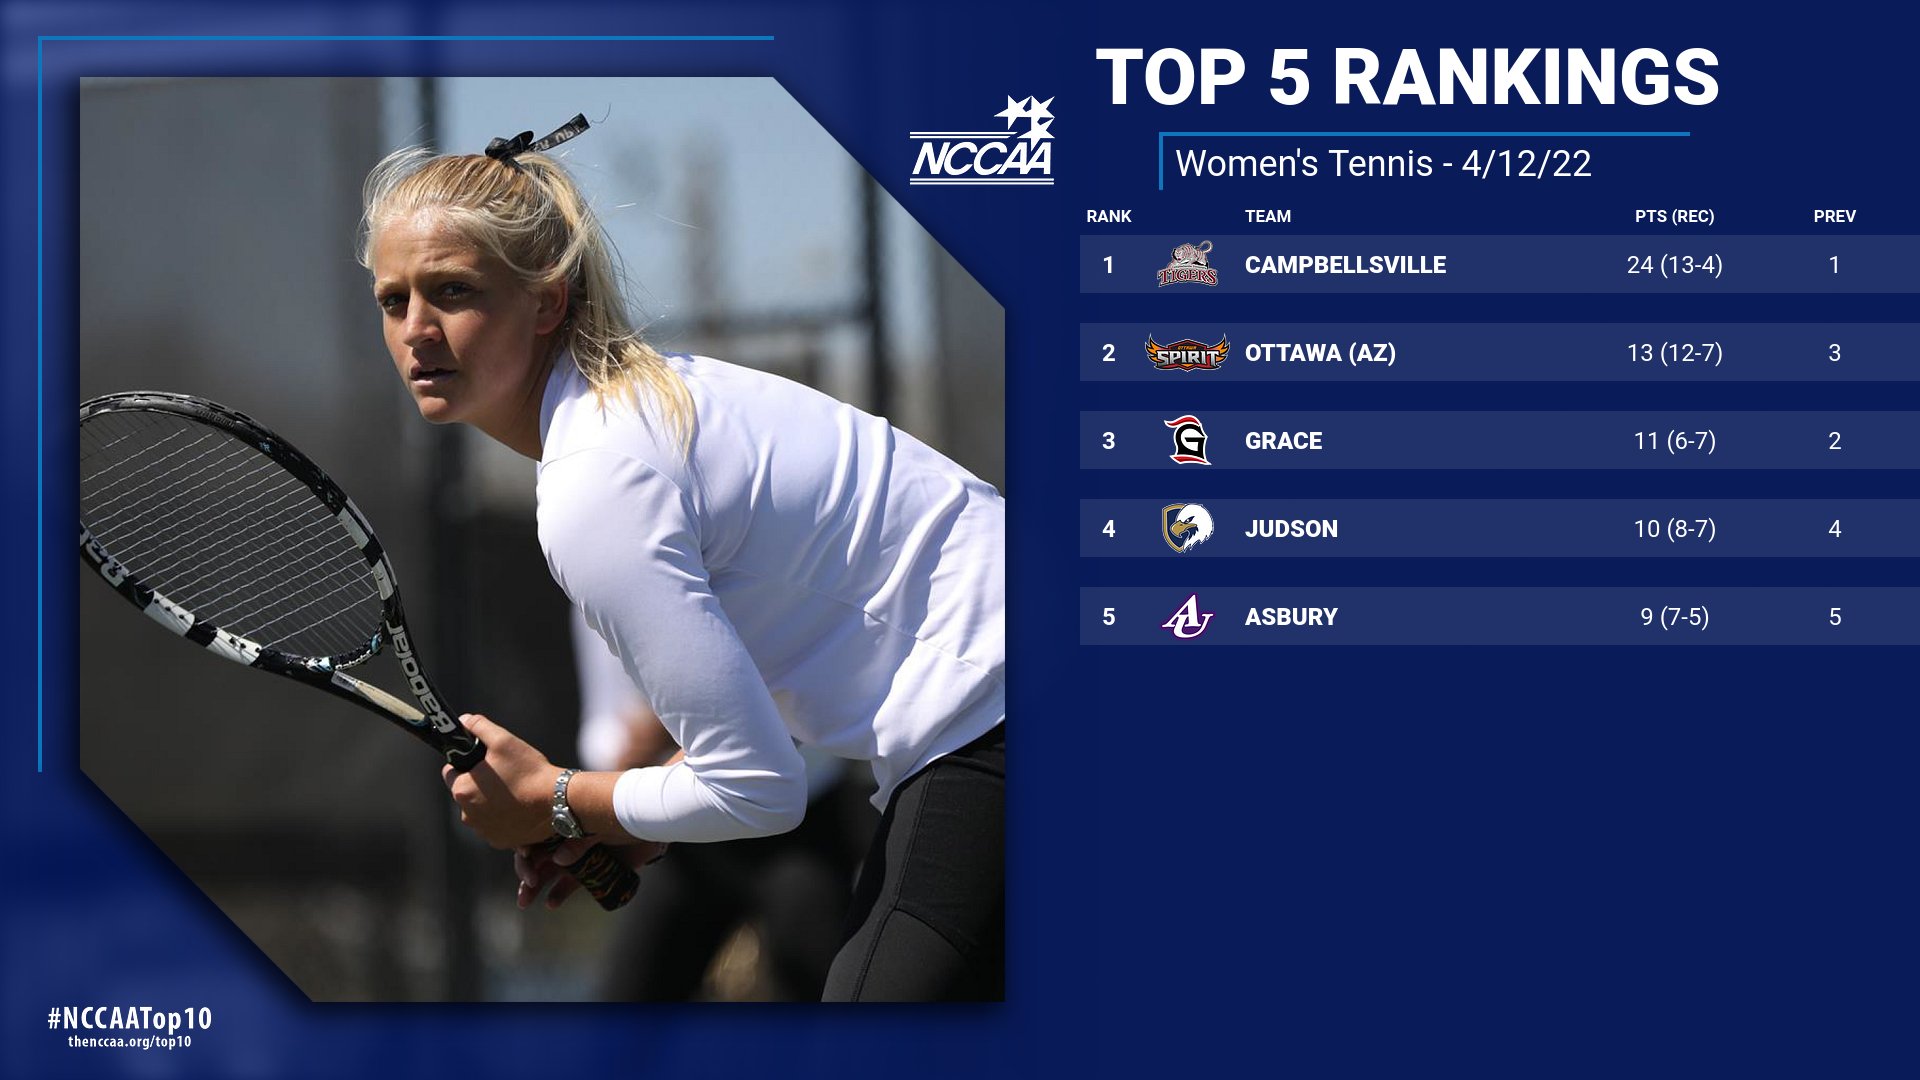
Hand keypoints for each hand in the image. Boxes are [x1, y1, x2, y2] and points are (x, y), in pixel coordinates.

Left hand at [440, 714, 560, 849]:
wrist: (557, 802)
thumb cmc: (528, 771)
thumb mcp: (503, 740)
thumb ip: (479, 727)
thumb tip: (464, 721)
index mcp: (462, 790)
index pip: (451, 772)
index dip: (467, 763)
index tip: (486, 761)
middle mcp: (467, 815)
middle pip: (467, 792)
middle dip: (480, 783)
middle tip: (505, 775)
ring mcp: (484, 831)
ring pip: (481, 810)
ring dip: (491, 802)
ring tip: (516, 792)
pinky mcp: (500, 841)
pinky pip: (496, 826)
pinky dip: (504, 818)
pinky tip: (521, 808)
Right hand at [513, 836, 668, 910]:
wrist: (648, 826)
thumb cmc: (622, 816)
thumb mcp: (599, 824)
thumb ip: (579, 840)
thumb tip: (558, 859)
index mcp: (561, 823)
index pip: (534, 836)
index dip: (525, 848)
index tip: (525, 857)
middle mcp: (563, 841)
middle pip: (536, 858)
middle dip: (526, 873)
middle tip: (527, 886)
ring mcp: (575, 858)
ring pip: (547, 874)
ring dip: (533, 888)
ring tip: (524, 902)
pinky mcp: (588, 873)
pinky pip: (568, 886)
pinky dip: (557, 895)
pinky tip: (551, 903)